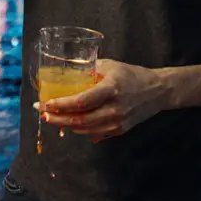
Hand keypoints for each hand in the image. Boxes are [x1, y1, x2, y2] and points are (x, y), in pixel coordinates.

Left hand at [37, 59, 172, 141]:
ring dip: (65, 125)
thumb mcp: (110, 66)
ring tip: (52, 118)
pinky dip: (79, 129)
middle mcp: (115, 109)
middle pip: (80, 120)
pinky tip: (68, 123)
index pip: (82, 101)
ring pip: (85, 130)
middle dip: (57, 118)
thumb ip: (89, 71)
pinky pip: (94, 134)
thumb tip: (65, 76)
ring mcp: (118, 122)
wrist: (158, 91)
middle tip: (43, 113)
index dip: (62, 104)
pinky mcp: (119, 130)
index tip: (46, 103)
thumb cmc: (131, 75)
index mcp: (111, 89)